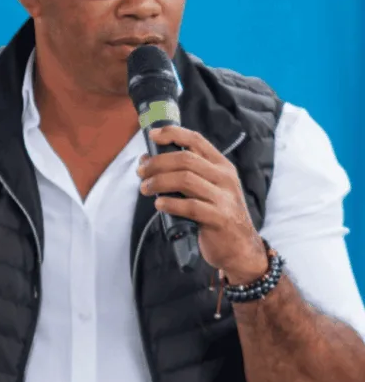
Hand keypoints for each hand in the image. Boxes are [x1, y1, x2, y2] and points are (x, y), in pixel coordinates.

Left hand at [136, 126, 267, 282]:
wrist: (240, 248)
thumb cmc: (217, 215)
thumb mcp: (209, 189)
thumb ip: (186, 174)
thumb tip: (149, 160)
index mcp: (222, 166)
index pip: (196, 140)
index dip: (173, 133)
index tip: (152, 135)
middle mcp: (225, 178)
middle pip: (185, 159)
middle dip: (157, 163)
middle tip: (141, 172)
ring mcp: (224, 198)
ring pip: (185, 180)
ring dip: (158, 182)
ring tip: (145, 188)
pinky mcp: (219, 218)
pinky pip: (190, 206)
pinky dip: (170, 204)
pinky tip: (159, 204)